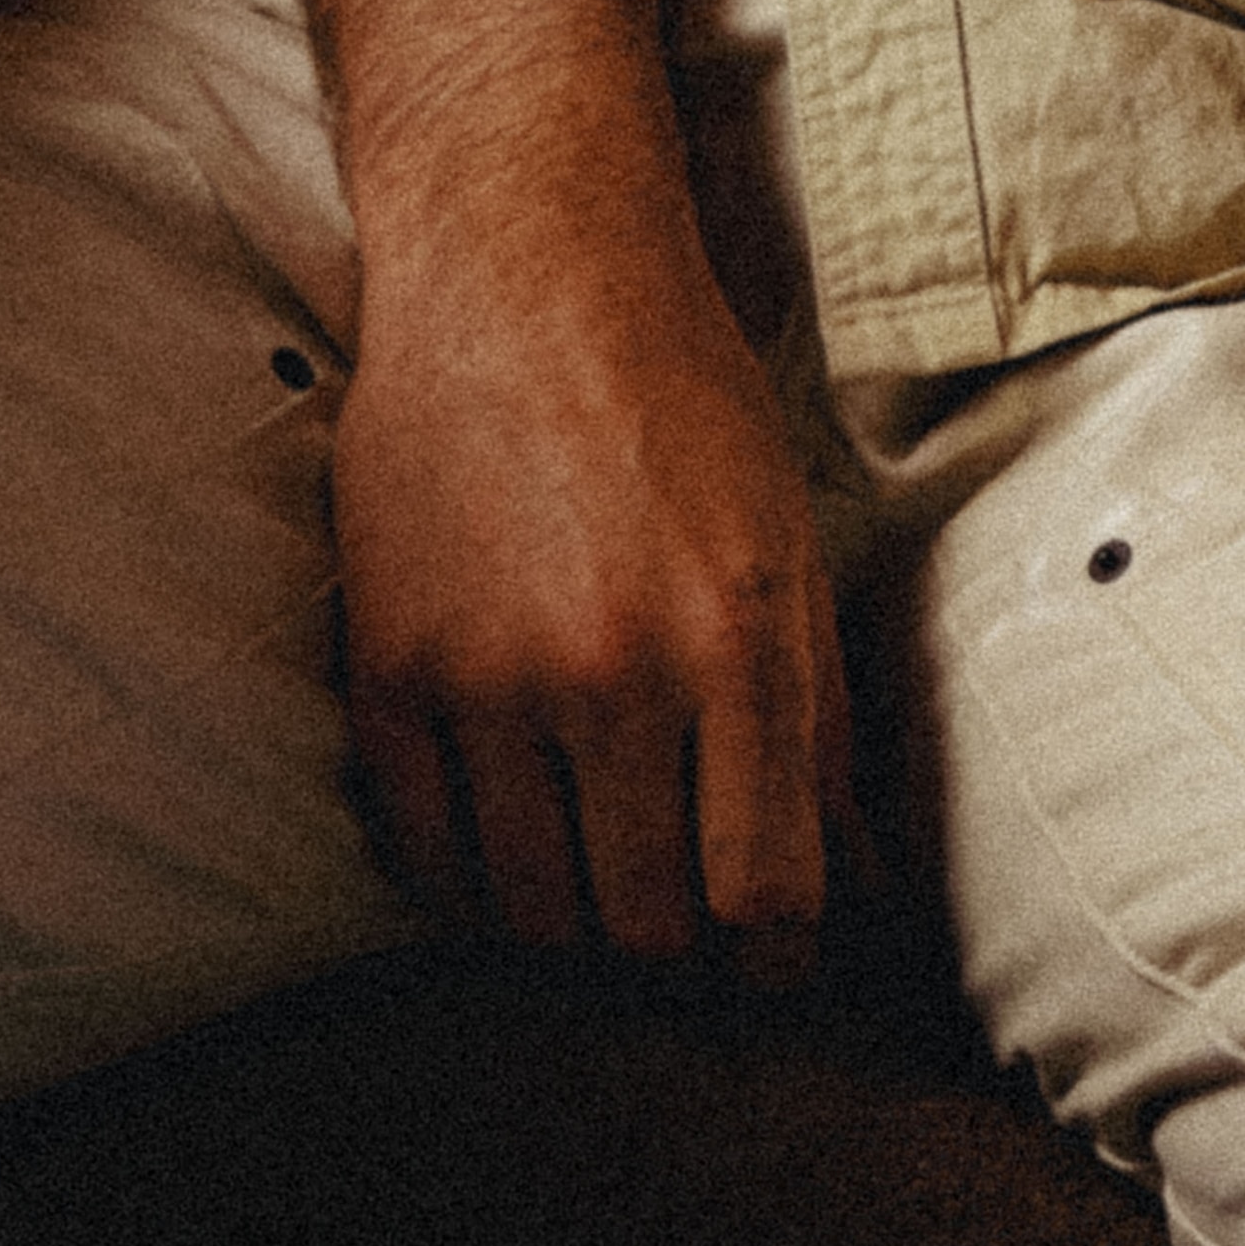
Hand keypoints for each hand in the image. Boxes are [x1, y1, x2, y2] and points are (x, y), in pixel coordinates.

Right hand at [327, 147, 855, 971]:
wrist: (525, 270)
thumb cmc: (682, 402)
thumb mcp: (791, 544)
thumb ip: (821, 721)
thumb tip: (856, 884)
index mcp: (737, 640)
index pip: (765, 891)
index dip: (775, 966)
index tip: (770, 975)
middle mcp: (614, 670)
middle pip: (644, 926)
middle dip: (674, 968)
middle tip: (680, 955)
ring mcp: (488, 677)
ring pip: (530, 914)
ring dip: (571, 939)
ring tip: (595, 909)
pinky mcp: (388, 668)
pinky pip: (426, 856)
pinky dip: (473, 887)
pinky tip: (509, 857)